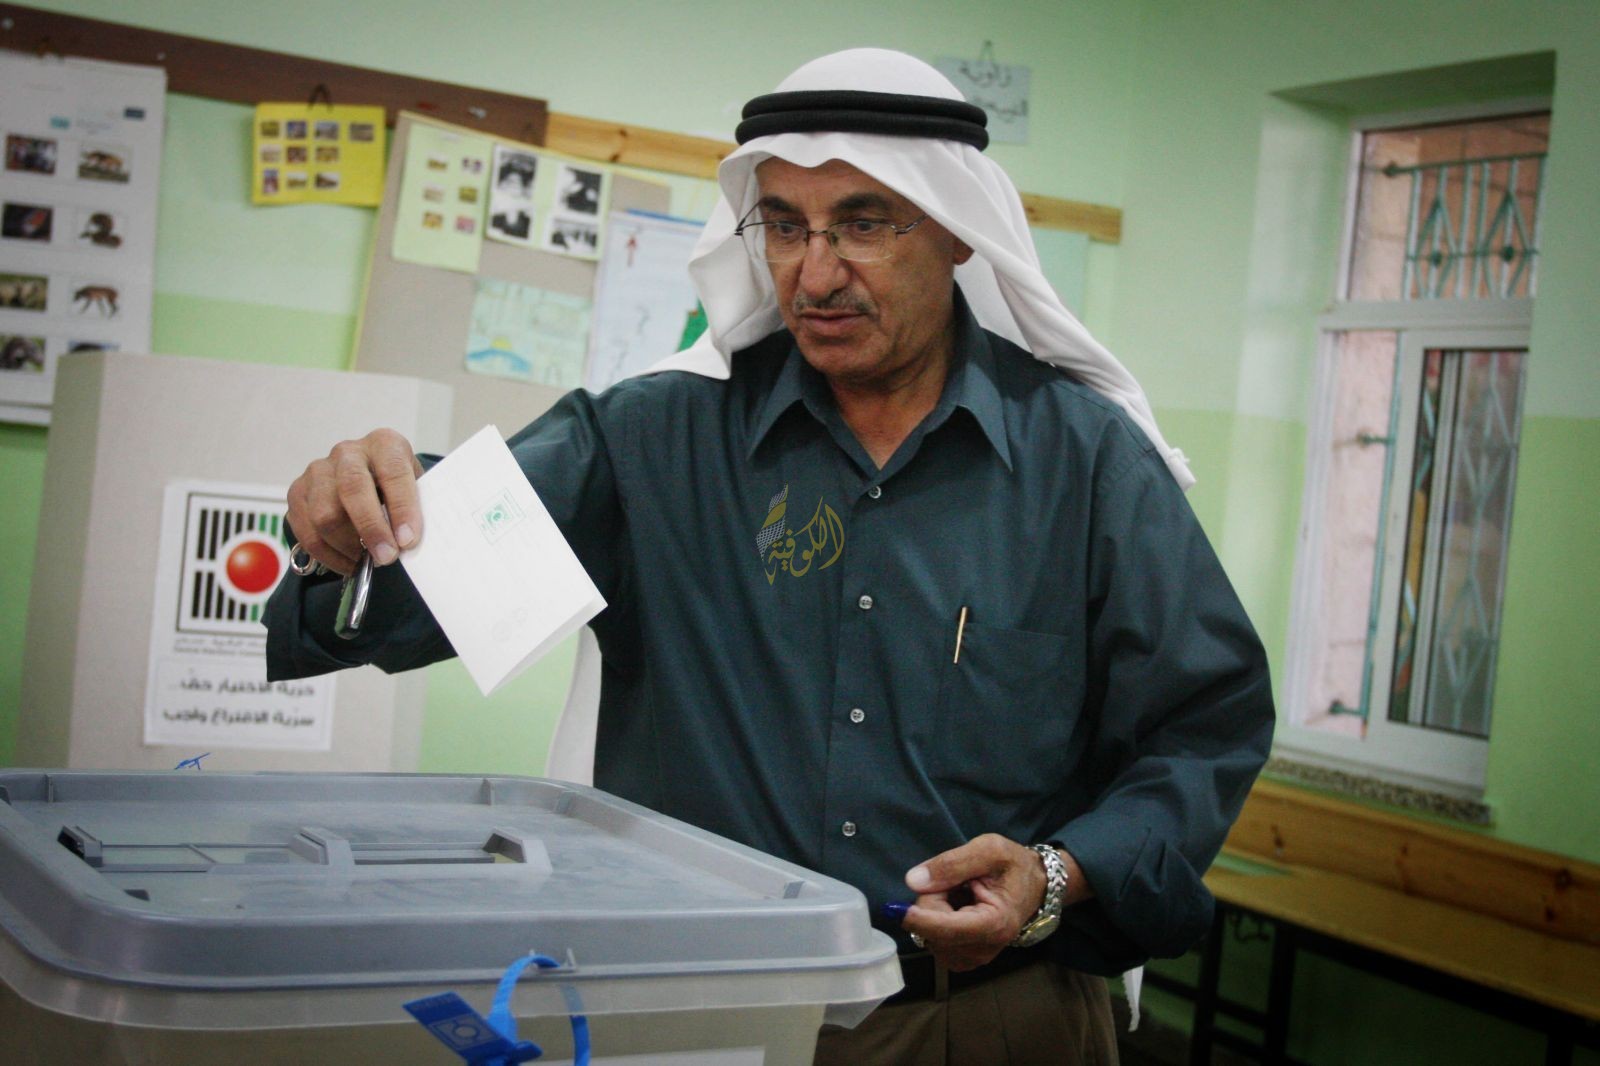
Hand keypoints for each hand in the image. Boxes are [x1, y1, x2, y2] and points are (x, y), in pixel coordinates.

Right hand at [285, 428, 422, 575]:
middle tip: (386, 557)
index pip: (392, 471)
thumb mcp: (415, 490)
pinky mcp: (298, 492)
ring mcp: (318, 471)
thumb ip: (414, 510)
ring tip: (366, 560)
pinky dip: (328, 555)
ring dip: (347, 545)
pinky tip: (347, 562)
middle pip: (352, 488)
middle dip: (371, 528)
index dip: (401, 507)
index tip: (407, 540)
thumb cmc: (395, 487)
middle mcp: (348, 453)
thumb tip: (407, 544)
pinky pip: (306, 531)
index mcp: (384, 444)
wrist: (367, 478)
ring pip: (324, 514)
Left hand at [902, 834, 1077, 970]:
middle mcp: (984, 949)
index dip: (917, 919)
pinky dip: (937, 924)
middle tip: (954, 882)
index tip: (894, 908)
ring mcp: (975, 957)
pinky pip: (936, 942)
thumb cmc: (1013, 864)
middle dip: (932, 903)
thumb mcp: (988, 849)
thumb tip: (914, 881)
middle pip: (933, 931)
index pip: (946, 930)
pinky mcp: (966, 958)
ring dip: (935, 913)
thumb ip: (952, 863)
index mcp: (994, 924)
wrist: (1035, 884)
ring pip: (931, 938)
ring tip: (959, 895)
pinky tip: (955, 909)